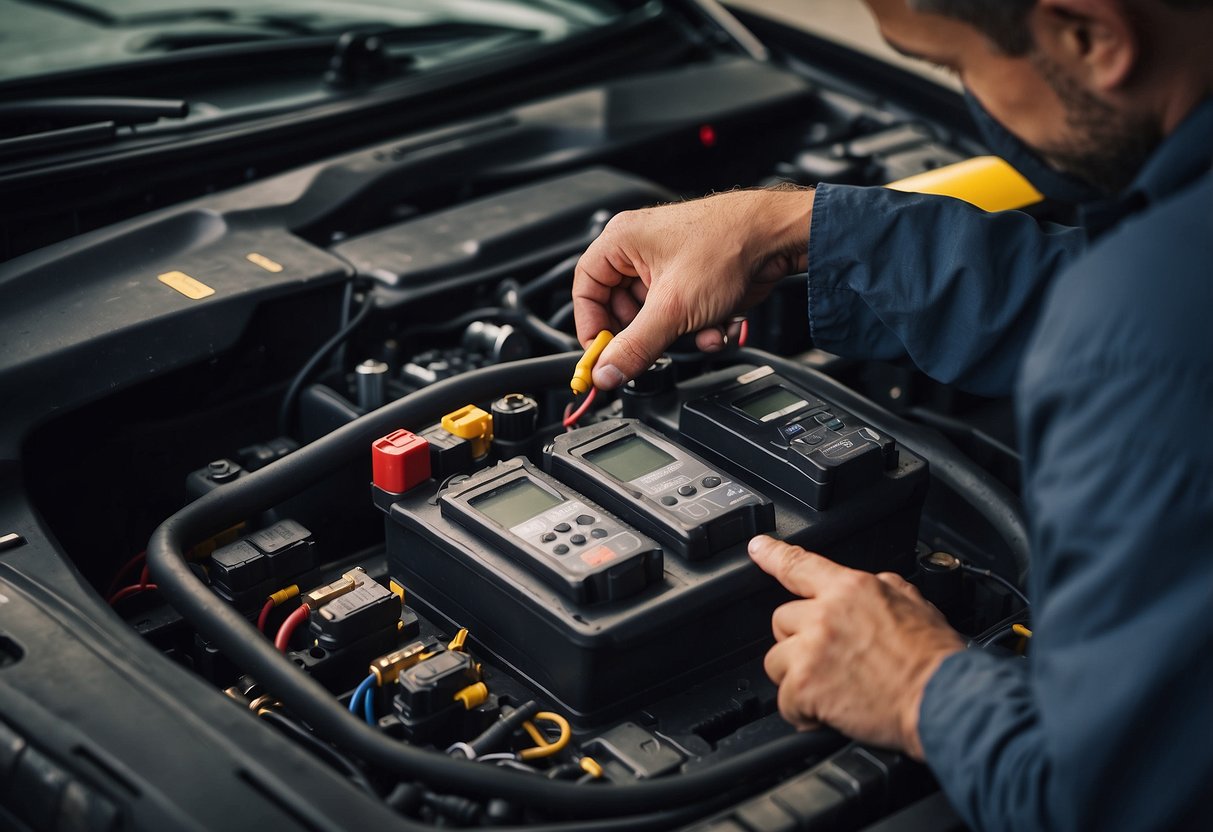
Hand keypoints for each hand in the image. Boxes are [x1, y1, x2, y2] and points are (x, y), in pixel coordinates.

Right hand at [572, 188, 812, 388]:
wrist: (777, 237)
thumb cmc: (728, 245)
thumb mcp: (673, 309)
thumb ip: (635, 347)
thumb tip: (607, 373)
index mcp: (622, 241)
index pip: (585, 290)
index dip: (591, 327)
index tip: (602, 356)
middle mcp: (640, 249)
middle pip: (620, 308)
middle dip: (645, 334)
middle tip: (651, 352)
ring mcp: (668, 264)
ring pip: (655, 316)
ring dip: (679, 334)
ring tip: (700, 332)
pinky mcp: (692, 279)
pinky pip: (681, 313)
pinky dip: (698, 327)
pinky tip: (718, 325)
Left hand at [749, 535, 963, 759]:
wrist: (944, 700)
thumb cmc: (936, 660)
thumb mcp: (915, 603)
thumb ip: (882, 588)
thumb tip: (870, 584)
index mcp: (851, 589)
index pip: (800, 564)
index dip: (772, 554)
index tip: (757, 548)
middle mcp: (826, 613)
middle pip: (782, 620)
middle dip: (799, 641)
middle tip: (830, 659)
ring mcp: (812, 649)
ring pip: (776, 660)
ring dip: (797, 677)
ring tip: (832, 687)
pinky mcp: (805, 685)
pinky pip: (784, 700)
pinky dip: (802, 713)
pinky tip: (827, 712)